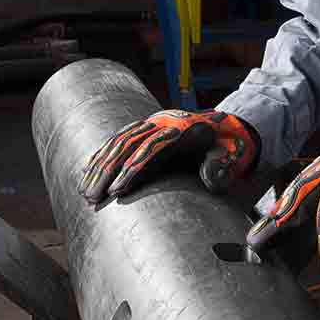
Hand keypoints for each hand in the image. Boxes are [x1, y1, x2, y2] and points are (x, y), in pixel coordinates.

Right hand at [79, 109, 257, 200]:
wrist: (230, 126)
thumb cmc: (230, 146)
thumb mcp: (233, 154)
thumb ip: (222, 166)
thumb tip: (211, 177)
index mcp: (183, 129)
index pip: (152, 148)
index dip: (134, 168)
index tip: (118, 191)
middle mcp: (163, 122)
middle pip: (128, 143)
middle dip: (108, 171)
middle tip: (92, 197)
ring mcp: (153, 122)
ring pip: (119, 141)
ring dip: (100, 166)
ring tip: (86, 192)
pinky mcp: (147, 127)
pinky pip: (119, 138)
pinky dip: (102, 154)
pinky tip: (87, 171)